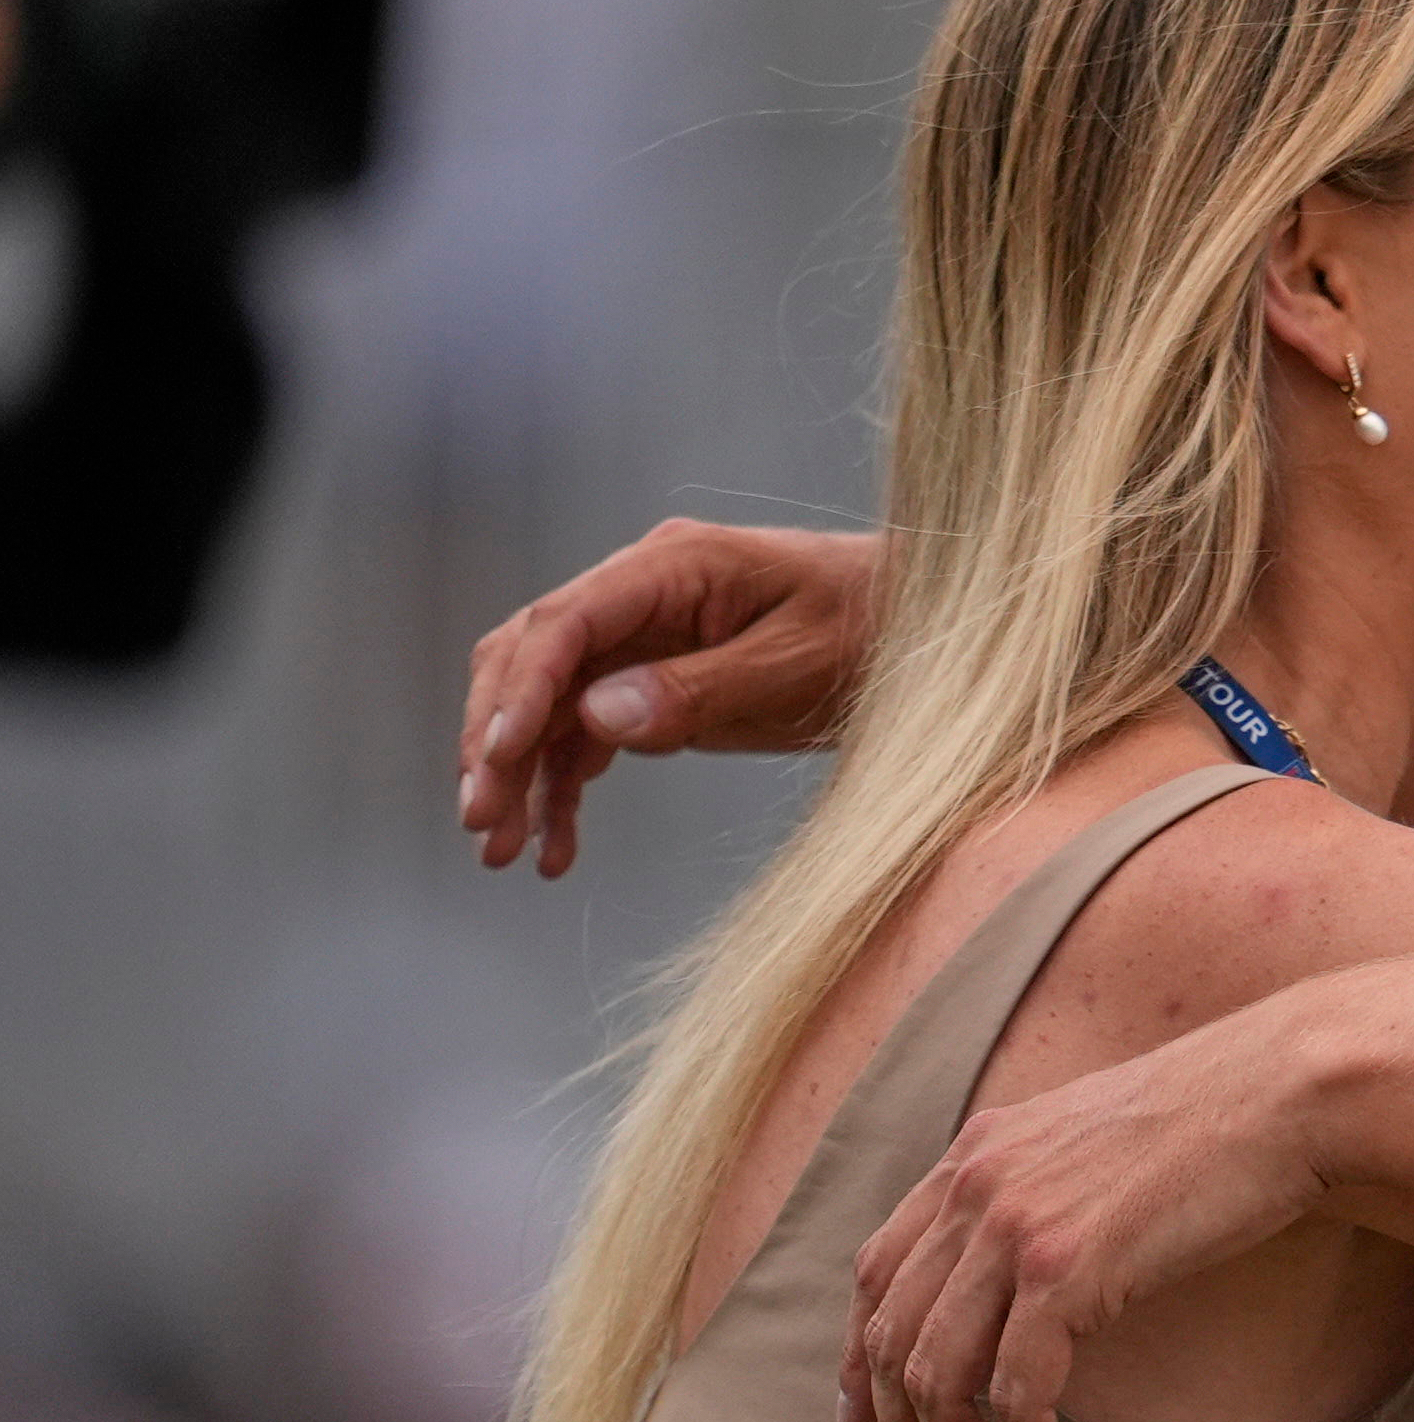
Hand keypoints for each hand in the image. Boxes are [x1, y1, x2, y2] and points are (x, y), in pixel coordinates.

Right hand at [458, 521, 878, 875]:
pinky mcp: (655, 682)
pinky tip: (556, 851)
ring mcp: (643, 638)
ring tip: (502, 854)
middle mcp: (641, 594)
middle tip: (480, 822)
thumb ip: (704, 688)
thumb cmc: (875, 628)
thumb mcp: (800, 663)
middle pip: (533, 661)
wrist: (926, 627)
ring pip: (549, 705)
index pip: (565, 622)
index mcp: (671, 567)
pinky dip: (565, 789)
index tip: (496, 758)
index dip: (520, 689)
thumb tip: (599, 717)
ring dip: (519, 776)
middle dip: (496, 740)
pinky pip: (587, 735)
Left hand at [844, 994, 1335, 1421]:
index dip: (858, 1358)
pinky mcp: (1064, 1270)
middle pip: (893, 1339)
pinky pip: (1019, 1395)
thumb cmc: (1220, 1121)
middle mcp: (974, 1187)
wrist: (1285, 1092)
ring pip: (942, 1379)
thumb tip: (1036, 1271)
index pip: (878, 1271)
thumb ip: (1043, 1193)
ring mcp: (1012, 1227)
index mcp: (975, 1154)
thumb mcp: (1096, 1144)